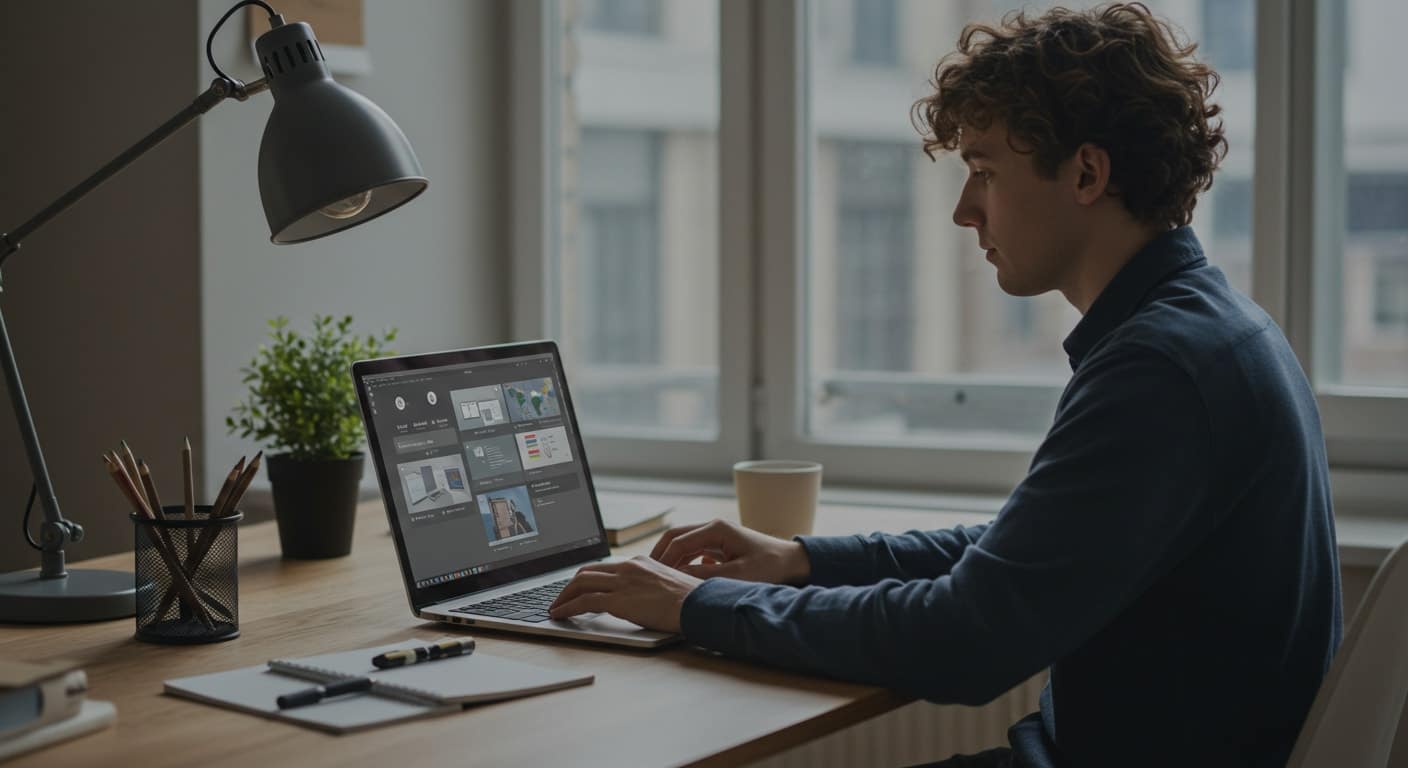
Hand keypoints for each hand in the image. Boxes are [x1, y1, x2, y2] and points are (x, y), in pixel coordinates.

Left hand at [548, 556, 701, 632]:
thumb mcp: (669, 586)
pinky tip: (559, 615)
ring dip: (563, 596)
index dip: (587, 578)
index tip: (579, 588)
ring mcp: (622, 582)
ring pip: (580, 583)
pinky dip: (567, 607)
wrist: (699, 605)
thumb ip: (650, 588)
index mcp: (640, 562)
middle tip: (560, 597)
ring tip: (554, 608)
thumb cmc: (692, 601)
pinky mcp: (619, 599)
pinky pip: (584, 601)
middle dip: (569, 585)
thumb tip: (641, 600)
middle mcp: (628, 567)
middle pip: (587, 571)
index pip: (605, 567)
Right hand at [650, 519, 810, 584]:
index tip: (651, 577)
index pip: (677, 541)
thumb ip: (705, 576)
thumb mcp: (736, 575)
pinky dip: (685, 562)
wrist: (795, 564)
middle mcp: (714, 528)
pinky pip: (695, 551)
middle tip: (648, 575)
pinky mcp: (722, 546)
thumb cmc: (770, 567)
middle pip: (676, 537)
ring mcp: (718, 536)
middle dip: (660, 555)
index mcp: (716, 529)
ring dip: (672, 559)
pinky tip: (683, 578)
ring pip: (684, 544)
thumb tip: (677, 578)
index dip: (662, 559)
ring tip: (661, 579)